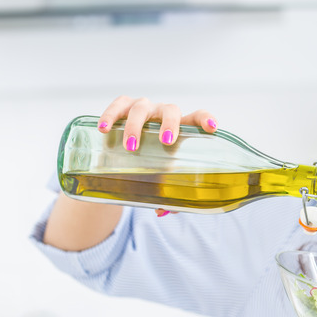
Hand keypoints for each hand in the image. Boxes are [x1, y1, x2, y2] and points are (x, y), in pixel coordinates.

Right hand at [96, 95, 218, 216]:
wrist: (122, 151)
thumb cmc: (149, 161)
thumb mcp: (159, 175)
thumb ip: (164, 193)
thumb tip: (163, 211)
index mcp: (179, 128)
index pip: (197, 117)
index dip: (206, 120)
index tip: (212, 128)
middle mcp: (162, 114)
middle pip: (171, 110)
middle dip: (170, 124)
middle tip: (166, 141)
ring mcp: (143, 107)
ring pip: (141, 108)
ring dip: (136, 126)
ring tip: (131, 146)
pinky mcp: (122, 106)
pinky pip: (117, 106)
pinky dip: (110, 115)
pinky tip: (104, 128)